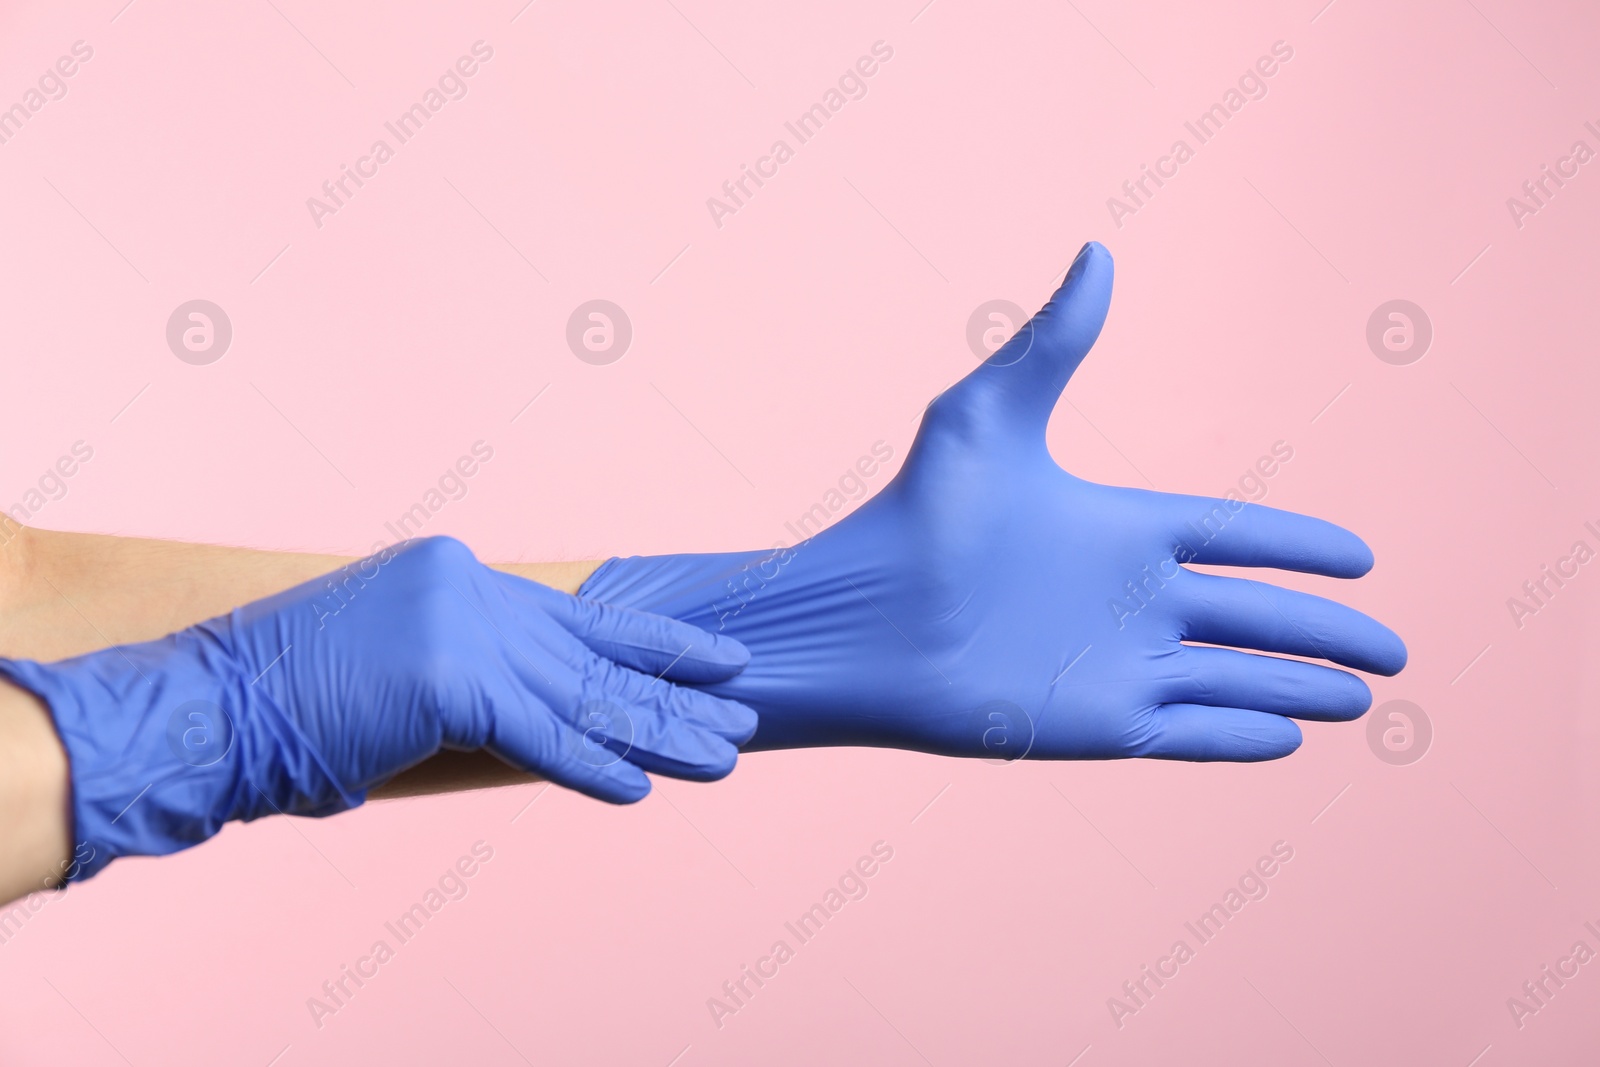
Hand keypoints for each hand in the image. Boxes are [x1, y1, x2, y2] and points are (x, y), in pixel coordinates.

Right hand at [0, 535, 756, 880]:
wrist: (202, 710)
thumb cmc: (286, 704)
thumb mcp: (396, 668)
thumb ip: (472, 674)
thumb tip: (534, 710)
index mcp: (459, 573)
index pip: (577, 615)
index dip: (651, 640)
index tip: (715, 656)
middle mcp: (470, 587)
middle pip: (594, 654)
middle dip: (673, 691)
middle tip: (746, 710)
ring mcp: (460, 626)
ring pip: (583, 695)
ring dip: (658, 733)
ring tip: (725, 756)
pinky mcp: (449, 680)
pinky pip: (539, 738)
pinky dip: (590, 768)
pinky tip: (642, 790)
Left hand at [579, 242, 1405, 760]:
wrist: (855, 619)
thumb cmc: (912, 516)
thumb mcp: (987, 418)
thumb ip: (1053, 344)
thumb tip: (1099, 250)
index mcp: (1122, 529)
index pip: (1236, 539)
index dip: (1298, 547)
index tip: (1362, 556)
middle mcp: (1130, 600)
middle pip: (1257, 619)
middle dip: (1329, 633)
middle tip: (1397, 649)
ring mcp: (1116, 666)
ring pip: (1235, 681)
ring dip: (1302, 688)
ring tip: (1366, 701)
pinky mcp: (1094, 725)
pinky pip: (1188, 732)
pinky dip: (1242, 736)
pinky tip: (1290, 740)